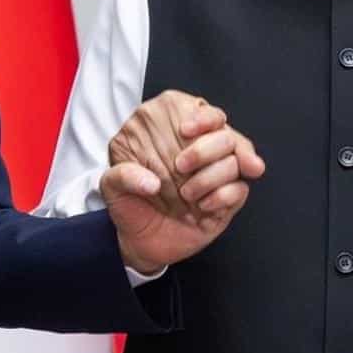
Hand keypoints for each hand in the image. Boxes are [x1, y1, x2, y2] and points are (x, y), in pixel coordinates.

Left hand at [107, 90, 243, 219]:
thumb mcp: (112, 187)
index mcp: (174, 132)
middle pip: (224, 132)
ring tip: (186, 194)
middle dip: (204, 150)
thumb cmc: (129, 205)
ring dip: (209, 178)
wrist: (143, 243)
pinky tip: (203, 207)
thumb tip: (150, 182)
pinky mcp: (230, 196)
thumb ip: (122, 176)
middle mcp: (202, 147)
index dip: (200, 117)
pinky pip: (240, 189)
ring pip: (235, 159)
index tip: (185, 131)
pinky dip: (222, 197)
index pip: (200, 109)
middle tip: (180, 167)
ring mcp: (219, 171)